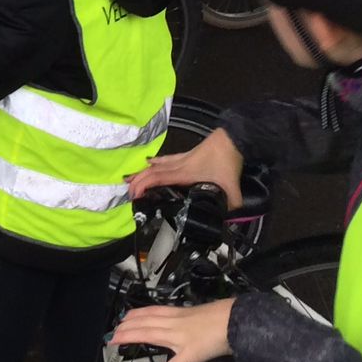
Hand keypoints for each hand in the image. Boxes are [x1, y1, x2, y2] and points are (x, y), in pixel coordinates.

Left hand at [110, 299, 235, 361]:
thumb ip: (189, 319)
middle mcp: (175, 324)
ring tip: (116, 341)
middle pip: (144, 323)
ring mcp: (180, 339)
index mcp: (178, 314)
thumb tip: (184, 322)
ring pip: (151, 336)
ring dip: (131, 337)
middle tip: (112, 332)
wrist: (234, 321)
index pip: (150, 312)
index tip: (123, 318)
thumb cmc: (222, 317)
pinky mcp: (189, 355)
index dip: (134, 315)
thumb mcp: (200, 313)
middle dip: (126, 327)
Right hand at [127, 126, 244, 206]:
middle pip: (152, 172)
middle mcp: (178, 166)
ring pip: (156, 166)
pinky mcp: (185, 156)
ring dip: (142, 172)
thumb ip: (230, 206)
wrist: (232, 140)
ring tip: (129, 179)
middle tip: (128, 193)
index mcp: (184, 174)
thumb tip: (228, 221)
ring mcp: (181, 160)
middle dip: (137, 182)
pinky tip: (148, 162)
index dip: (143, 185)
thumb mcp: (232, 189)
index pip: (158, 178)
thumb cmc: (227, 161)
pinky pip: (165, 160)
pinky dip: (155, 162)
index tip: (134, 195)